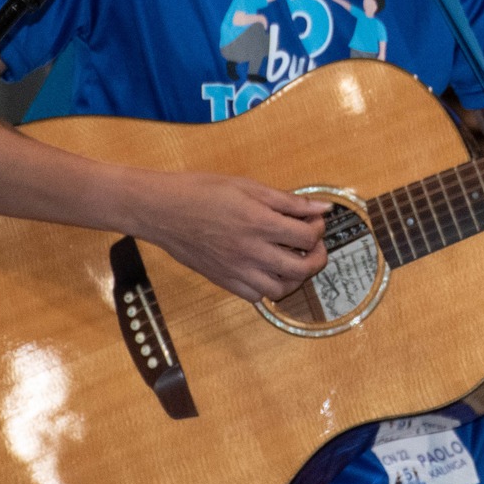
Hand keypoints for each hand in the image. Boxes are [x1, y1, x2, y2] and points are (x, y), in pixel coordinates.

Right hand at [129, 172, 329, 301]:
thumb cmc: (201, 192)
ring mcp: (237, 269)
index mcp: (260, 222)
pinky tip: (266, 271)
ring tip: (292, 261)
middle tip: (313, 247)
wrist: (162, 210)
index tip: (314, 221)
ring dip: (295, 278)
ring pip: (281, 290)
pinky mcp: (223, 280)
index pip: (307, 237)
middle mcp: (251, 251)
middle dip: (317, 258)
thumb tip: (322, 208)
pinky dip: (268, 288)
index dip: (318, 228)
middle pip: (302, 268)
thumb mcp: (248, 186)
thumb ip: (288, 201)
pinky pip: (255, 296)